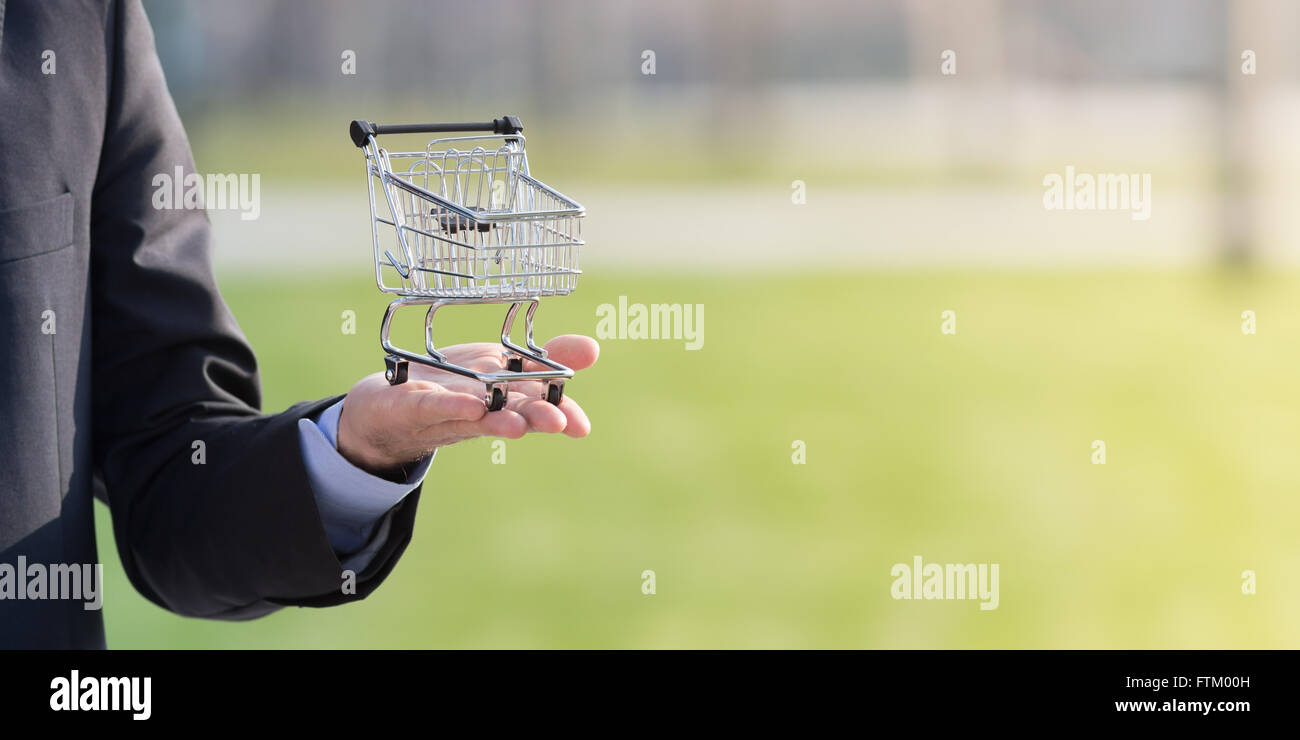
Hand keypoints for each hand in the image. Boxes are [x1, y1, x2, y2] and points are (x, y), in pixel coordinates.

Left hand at [335, 335, 598, 478]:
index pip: (540, 404)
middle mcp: (483, 408)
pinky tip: (472, 407)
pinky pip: (436, 406)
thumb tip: (593, 348)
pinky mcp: (414, 406)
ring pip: (479, 416)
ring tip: (519, 426)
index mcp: (507, 396)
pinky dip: (454, 406)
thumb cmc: (453, 386)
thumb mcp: (502, 363)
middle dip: (535, 418)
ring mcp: (448, 410)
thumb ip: (546, 356)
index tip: (581, 426)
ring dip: (500, 421)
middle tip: (559, 423)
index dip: (562, 414)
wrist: (387, 406)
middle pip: (513, 413)